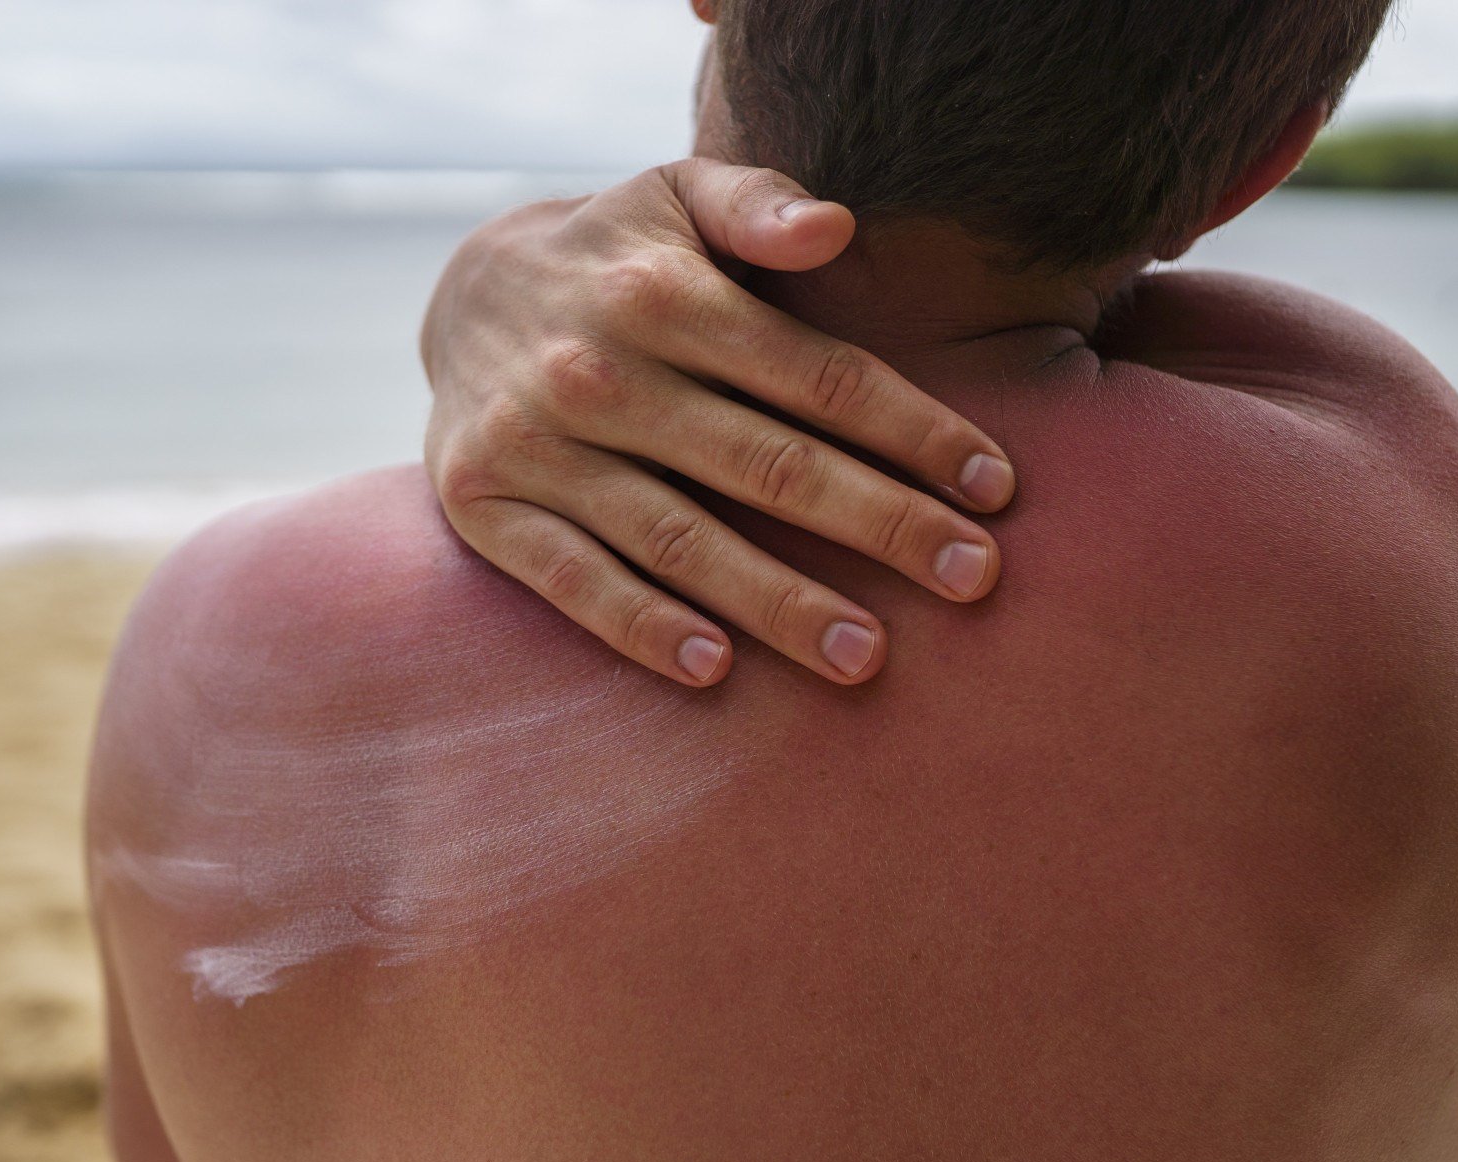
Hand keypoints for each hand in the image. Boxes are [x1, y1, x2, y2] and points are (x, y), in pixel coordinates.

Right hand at [421, 159, 1015, 686]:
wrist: (461, 295)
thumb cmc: (616, 256)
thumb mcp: (677, 195)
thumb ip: (758, 201)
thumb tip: (840, 226)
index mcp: (665, 295)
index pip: (816, 374)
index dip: (913, 432)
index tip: (995, 487)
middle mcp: (600, 372)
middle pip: (766, 464)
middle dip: (881, 525)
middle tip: (973, 578)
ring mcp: (537, 447)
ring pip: (679, 538)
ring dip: (778, 603)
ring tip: (867, 657)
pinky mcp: (486, 508)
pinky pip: (573, 580)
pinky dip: (641, 626)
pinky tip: (716, 670)